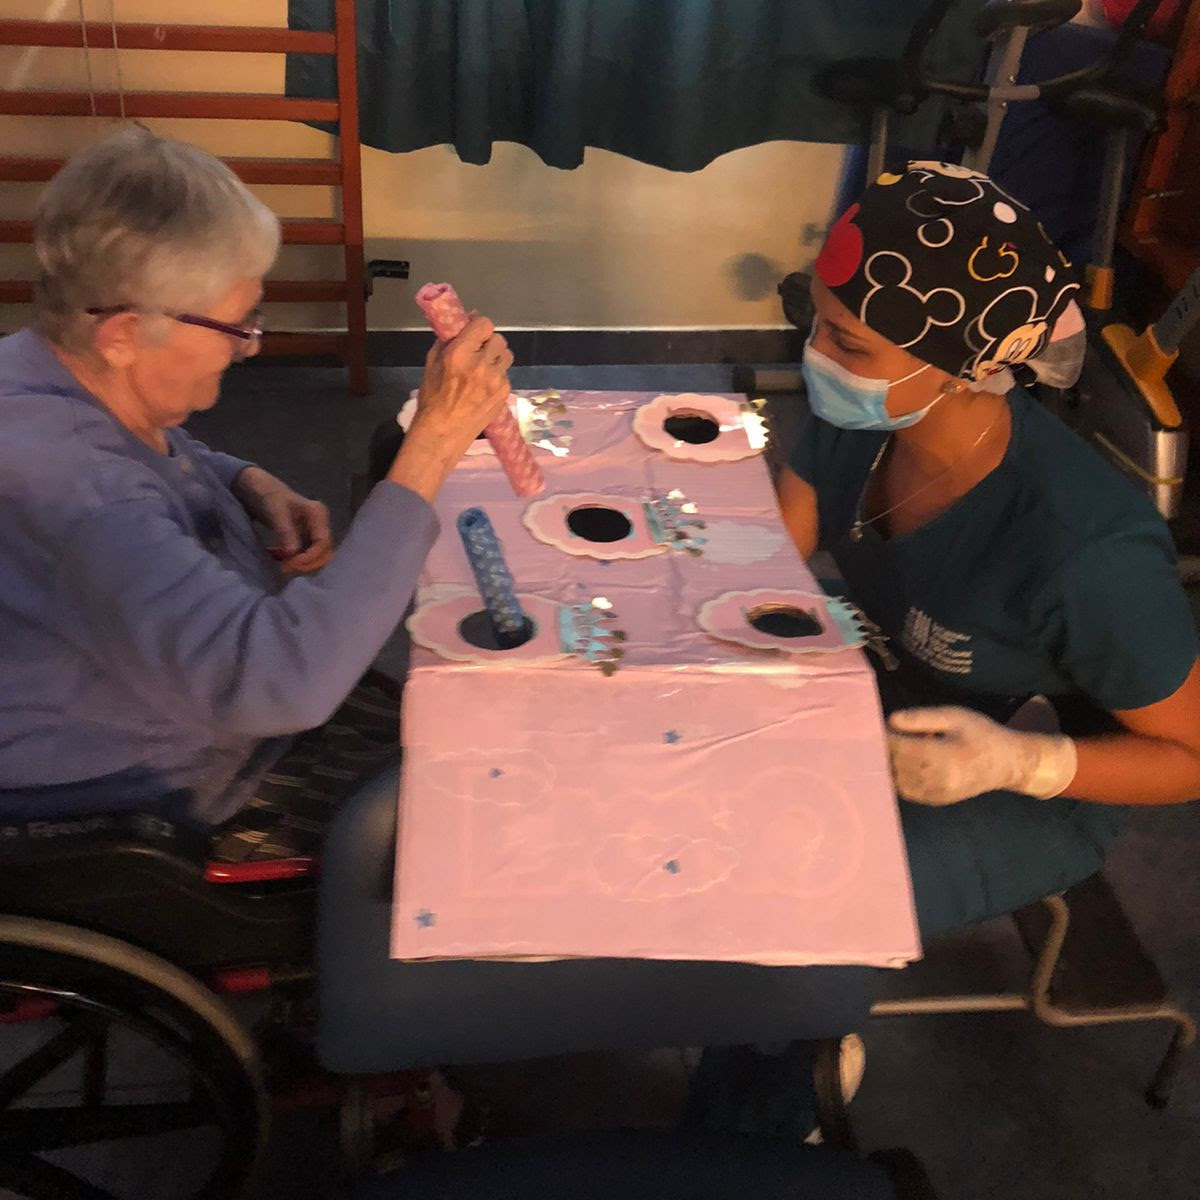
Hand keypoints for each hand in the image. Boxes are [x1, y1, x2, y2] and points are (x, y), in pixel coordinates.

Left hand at [232, 466, 332, 574]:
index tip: (292, 563)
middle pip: (322, 551)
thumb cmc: (268, 495)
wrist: (256, 487)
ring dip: (299, 564)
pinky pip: (303, 553)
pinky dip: (292, 560)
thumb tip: (293, 554)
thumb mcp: (276, 512)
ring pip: (313, 555)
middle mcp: (319, 523)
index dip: (310, 556)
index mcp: (318, 514)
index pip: (322, 542)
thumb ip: (286, 532)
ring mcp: (312, 531)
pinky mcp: (302, 536)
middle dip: (307, 562)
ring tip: (281, 565)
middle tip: (286, 567)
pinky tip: (279, 560)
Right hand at [388, 316, 513, 500]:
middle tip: (477, 352)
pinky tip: (484, 386)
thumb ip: (447, 341)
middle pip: (498, 339)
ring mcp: (496, 380)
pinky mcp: (504, 393)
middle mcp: (482, 364)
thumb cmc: (432, 398)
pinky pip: (506, 374)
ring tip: (483, 368)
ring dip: (496, 357)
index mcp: (460, 353)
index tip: (473, 333)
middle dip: (488, 343)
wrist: (443, 433)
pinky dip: (497, 376)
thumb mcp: (432, 363)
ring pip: (506, 355)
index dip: (479, 327)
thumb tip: (460, 326)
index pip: (484, 324)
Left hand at [887, 706, 1076, 805]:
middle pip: (895, 765)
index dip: (882, 738)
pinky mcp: (935, 801)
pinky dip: (897, 778)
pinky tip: (898, 765)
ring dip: (887, 766)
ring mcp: (935, 793)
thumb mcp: (955, 717)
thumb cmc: (982, 734)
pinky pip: (906, 791)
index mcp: (943, 755)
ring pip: (896, 781)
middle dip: (881, 752)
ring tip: (885, 750)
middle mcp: (937, 779)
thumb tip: (890, 720)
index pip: (900, 748)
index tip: (870, 727)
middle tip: (872, 738)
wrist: (1007, 764)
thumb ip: (922, 718)